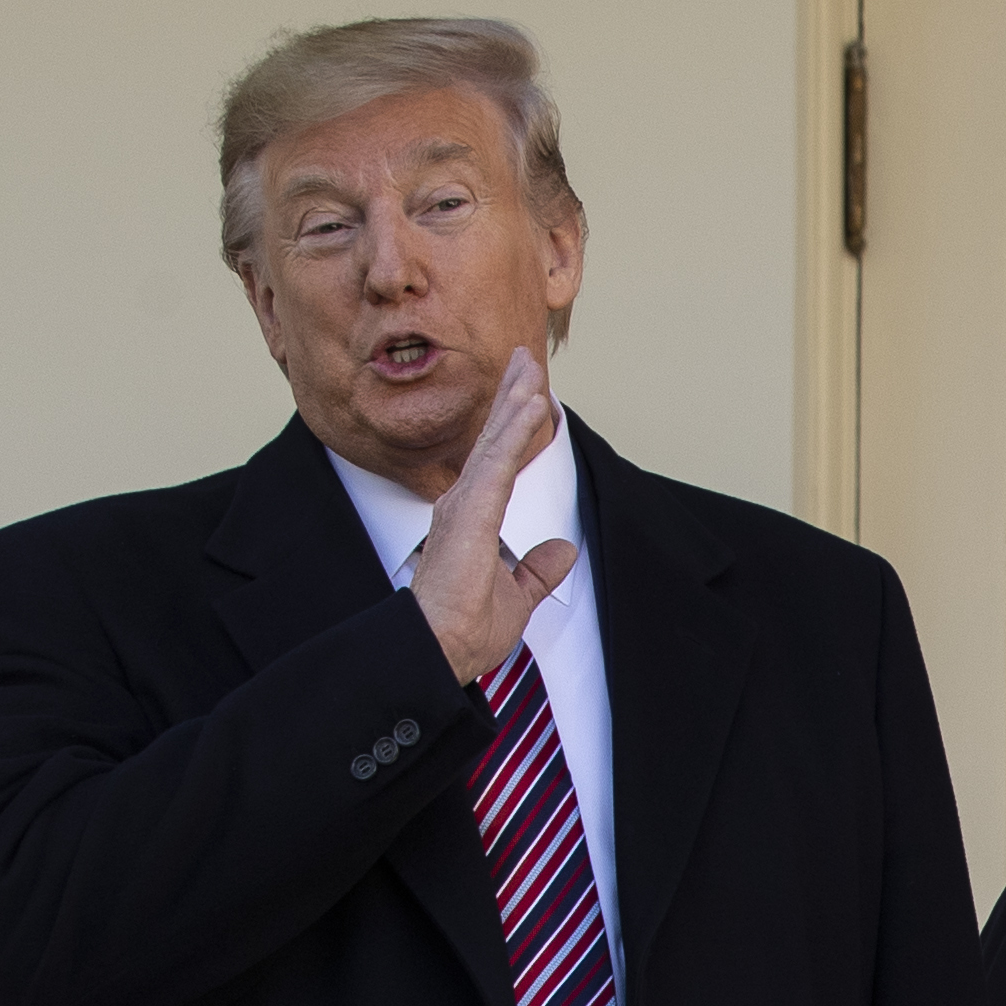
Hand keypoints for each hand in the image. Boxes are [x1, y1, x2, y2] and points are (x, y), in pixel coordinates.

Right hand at [415, 345, 577, 686]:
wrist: (441, 647)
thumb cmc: (466, 628)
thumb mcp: (517, 597)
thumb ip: (537, 570)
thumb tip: (564, 549)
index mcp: (473, 518)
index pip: (496, 460)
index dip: (511, 426)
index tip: (527, 394)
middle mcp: (464, 502)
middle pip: (493, 439)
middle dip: (512, 396)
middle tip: (526, 358)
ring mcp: (465, 503)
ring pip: (496, 440)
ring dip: (516, 401)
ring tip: (532, 365)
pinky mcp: (471, 511)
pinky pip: (500, 460)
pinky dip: (516, 429)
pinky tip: (532, 401)